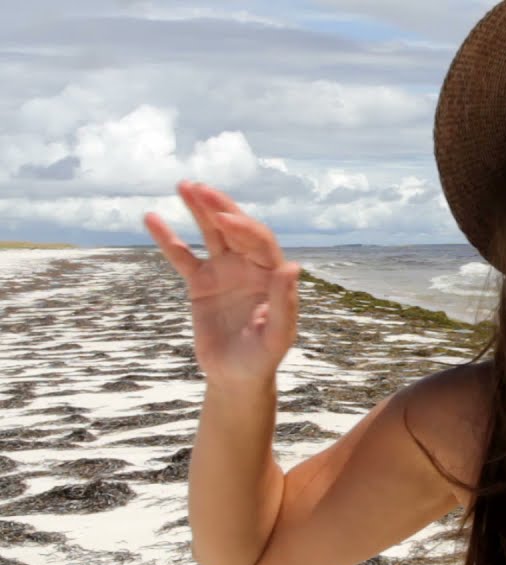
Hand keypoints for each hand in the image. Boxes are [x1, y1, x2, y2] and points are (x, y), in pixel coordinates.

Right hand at [144, 181, 300, 387]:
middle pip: (235, 229)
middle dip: (219, 207)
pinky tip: (152, 218)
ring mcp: (225, 272)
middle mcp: (250, 267)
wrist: (237, 376)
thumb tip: (292, 267)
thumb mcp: (277, 335)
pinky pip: (182, 256)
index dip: (244, 228)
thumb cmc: (263, 358)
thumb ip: (284, 303)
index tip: (224, 220)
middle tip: (199, 187)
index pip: (259, 242)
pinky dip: (168, 238)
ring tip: (184, 185)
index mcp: (272, 275)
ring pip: (211, 234)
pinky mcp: (201, 284)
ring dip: (198, 210)